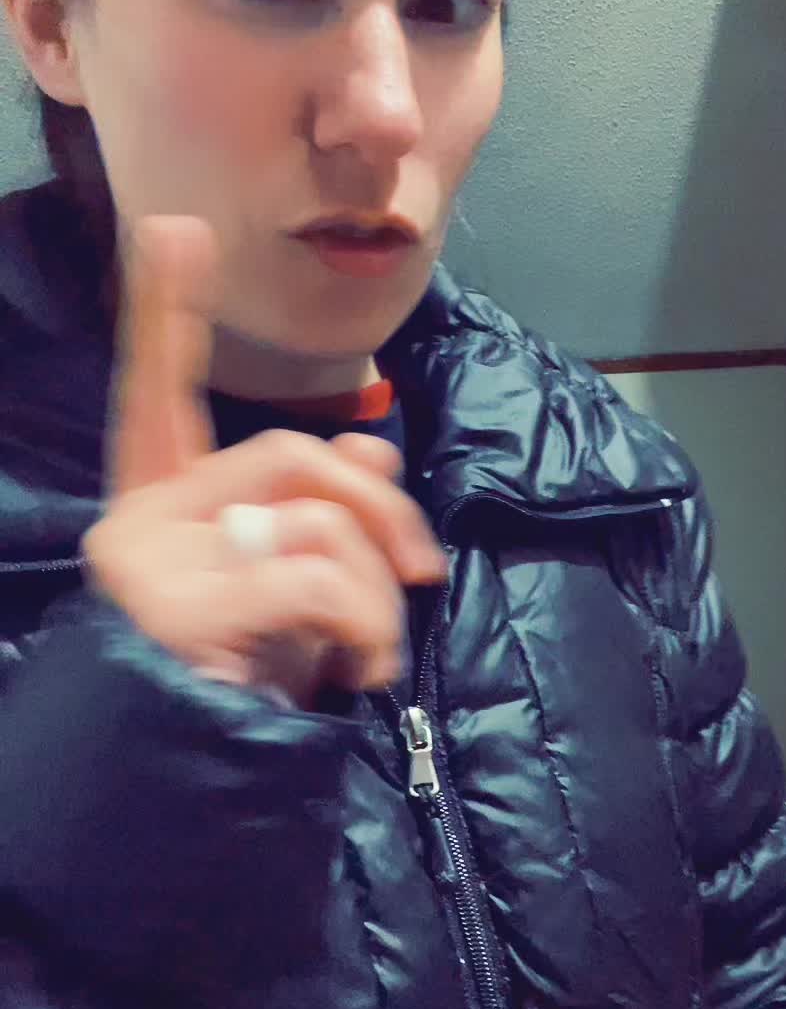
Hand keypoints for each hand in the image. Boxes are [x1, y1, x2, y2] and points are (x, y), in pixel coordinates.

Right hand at [83, 217, 445, 701]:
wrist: (180, 780)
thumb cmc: (243, 682)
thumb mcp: (293, 591)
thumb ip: (321, 514)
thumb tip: (373, 452)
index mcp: (161, 502)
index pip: (159, 388)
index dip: (168, 311)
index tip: (175, 227)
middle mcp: (141, 517)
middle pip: (291, 455)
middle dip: (382, 512)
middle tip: (420, 575)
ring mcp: (148, 558)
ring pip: (313, 517)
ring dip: (376, 590)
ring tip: (371, 652)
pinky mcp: (175, 603)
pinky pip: (313, 575)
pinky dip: (364, 623)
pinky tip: (355, 672)